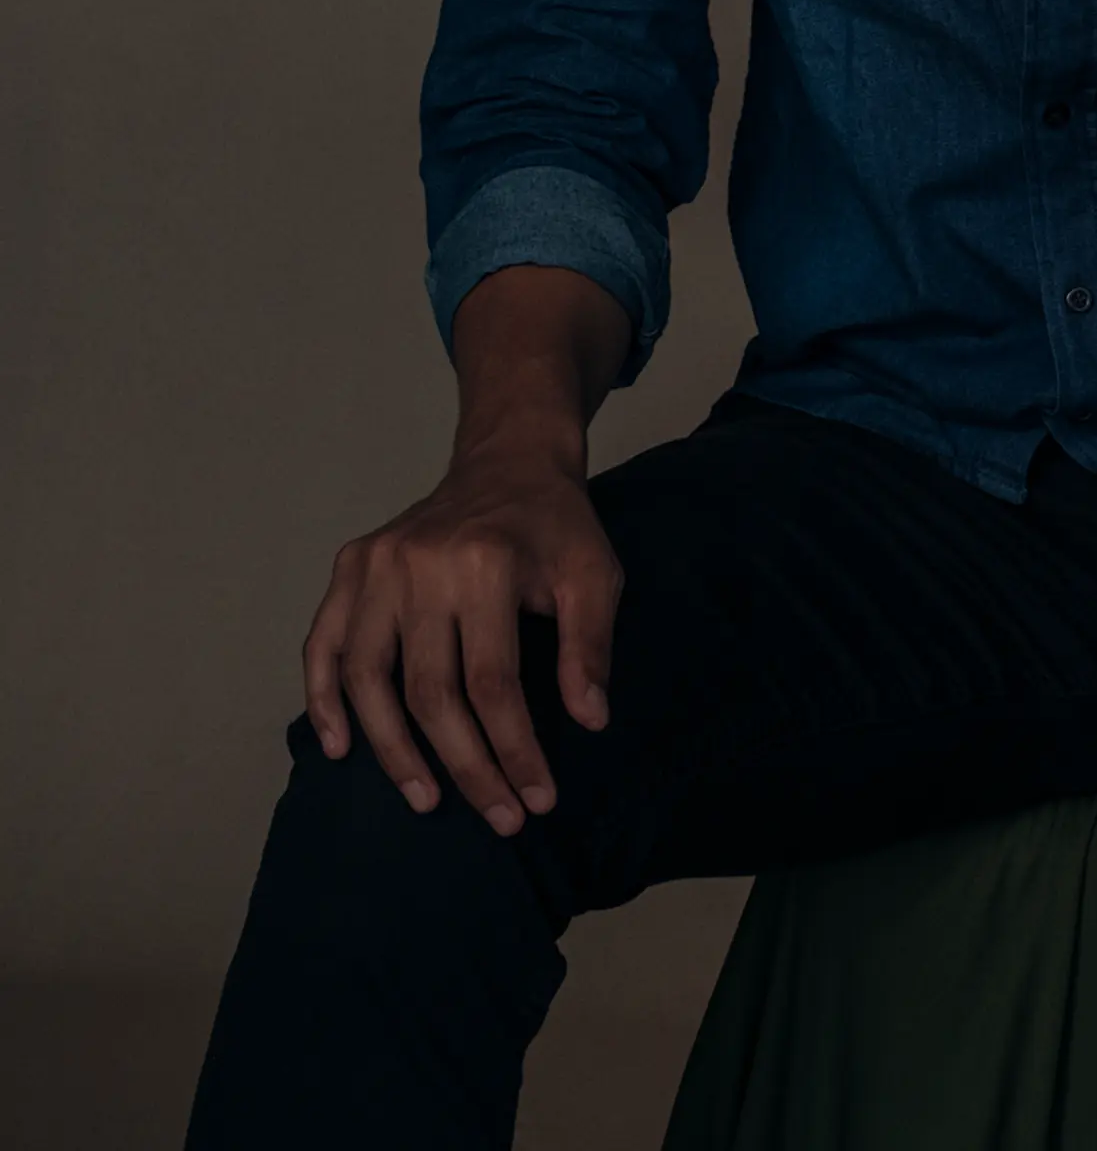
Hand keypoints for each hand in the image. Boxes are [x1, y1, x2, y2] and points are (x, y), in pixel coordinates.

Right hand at [302, 436, 623, 836]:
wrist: (510, 460)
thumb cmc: (555, 525)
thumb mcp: (594, 574)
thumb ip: (590, 646)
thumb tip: (588, 720)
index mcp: (485, 563)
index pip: (494, 683)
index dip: (514, 750)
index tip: (536, 798)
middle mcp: (420, 563)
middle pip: (430, 691)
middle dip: (467, 765)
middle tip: (496, 816)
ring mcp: (377, 563)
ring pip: (368, 677)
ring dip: (392, 750)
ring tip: (426, 799)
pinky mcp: (352, 564)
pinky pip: (322, 642)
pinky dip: (322, 699)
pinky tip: (340, 747)